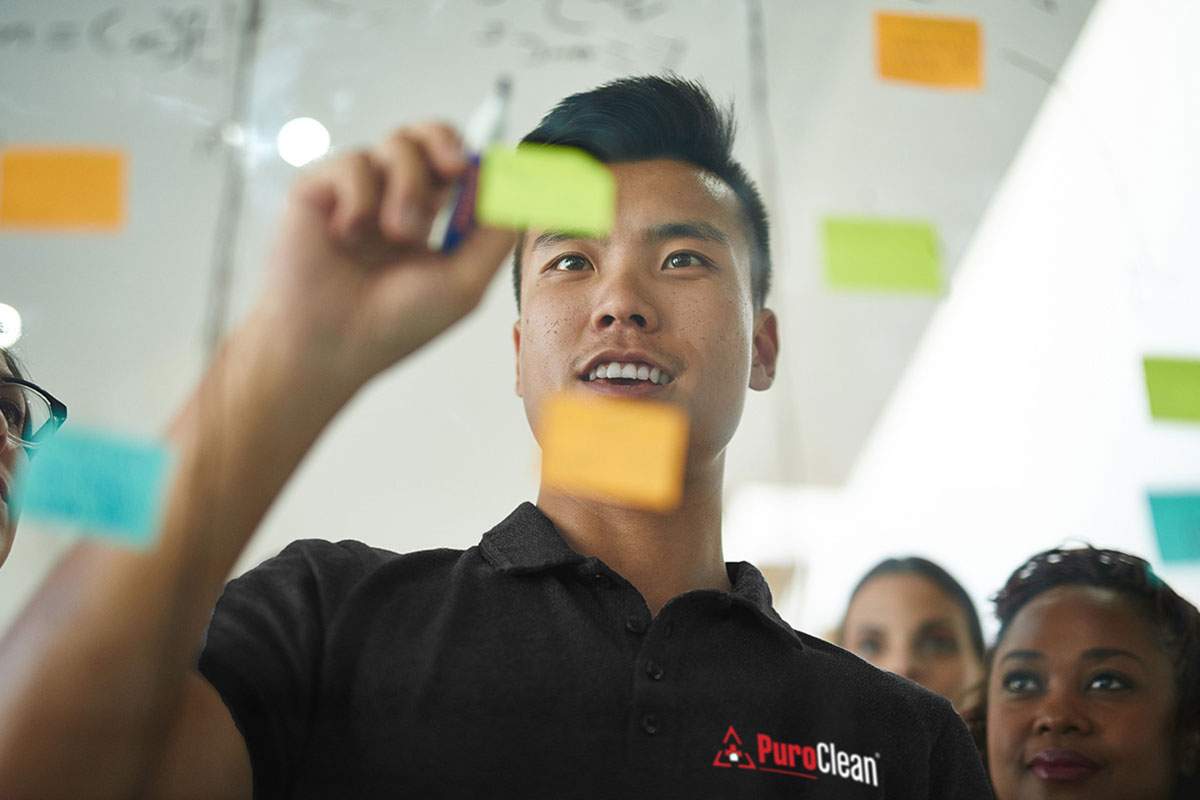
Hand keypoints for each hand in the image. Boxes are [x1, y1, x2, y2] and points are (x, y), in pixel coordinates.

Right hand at [255, 123, 515, 387]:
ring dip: (407, 186)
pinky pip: (353, 163)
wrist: (332, 343)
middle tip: (454, 167)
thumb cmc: (396, 324)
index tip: (488, 170)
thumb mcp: (465, 282)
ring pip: (395, 145)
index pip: (456, 166)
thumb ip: (496, 235)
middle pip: (426, 136)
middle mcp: (392, 198)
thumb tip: (519, 187)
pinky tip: (347, 235)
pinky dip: (360, 198)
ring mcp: (355, 192)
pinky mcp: (318, 188)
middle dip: (445, 141)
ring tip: (398, 233)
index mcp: (428, 218)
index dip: (475, 160)